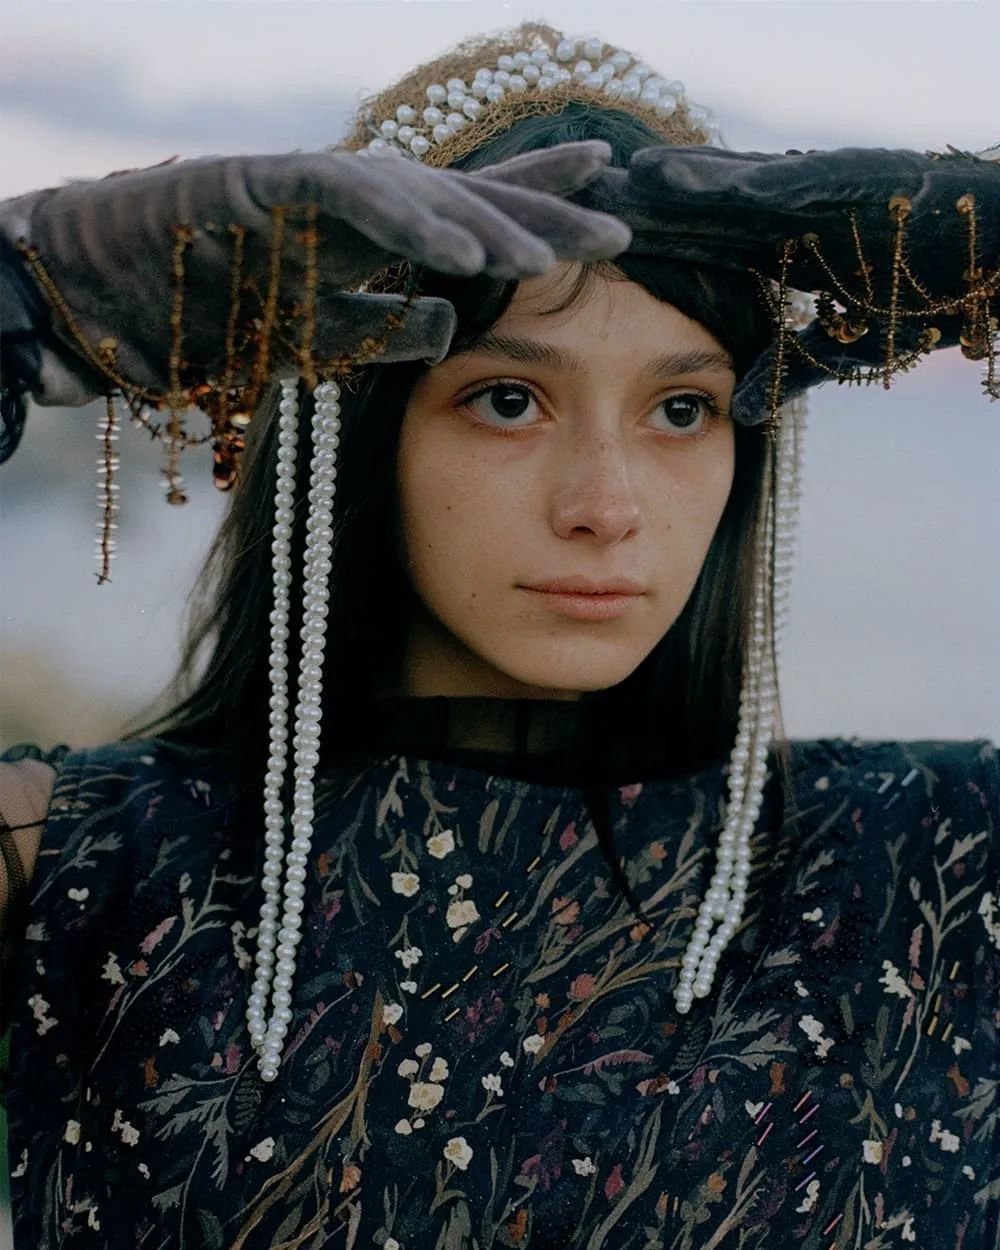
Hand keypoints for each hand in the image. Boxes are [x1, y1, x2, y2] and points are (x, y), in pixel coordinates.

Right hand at [0, 142, 631, 412]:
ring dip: (489, 225)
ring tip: (557, 254)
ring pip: (422, 195)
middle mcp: (359, 203)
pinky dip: (405, 225)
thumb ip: (383, 330)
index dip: (541, 218)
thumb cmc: (210, 315)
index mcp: (375, 237)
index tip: (614, 226)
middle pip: (467, 200)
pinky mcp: (269, 181)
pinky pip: (350, 201)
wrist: (101, 293)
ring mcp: (318, 186)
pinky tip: (461, 253)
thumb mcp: (318, 340)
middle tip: (623, 228)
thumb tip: (450, 322)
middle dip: (545, 213)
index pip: (471, 223)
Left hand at [589, 144, 998, 420]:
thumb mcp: (838, 347)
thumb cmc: (915, 297)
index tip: (585, 258)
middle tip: (574, 203)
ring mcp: (814, 191)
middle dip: (638, 206)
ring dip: (677, 183)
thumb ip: (786, 370)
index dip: (642, 252)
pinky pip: (795, 183)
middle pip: (696, 209)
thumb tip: (740, 413)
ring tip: (626, 179)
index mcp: (773, 250)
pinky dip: (750, 184)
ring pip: (731, 184)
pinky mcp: (853, 177)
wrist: (989, 255)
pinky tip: (702, 184)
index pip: (694, 249)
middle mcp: (782, 215)